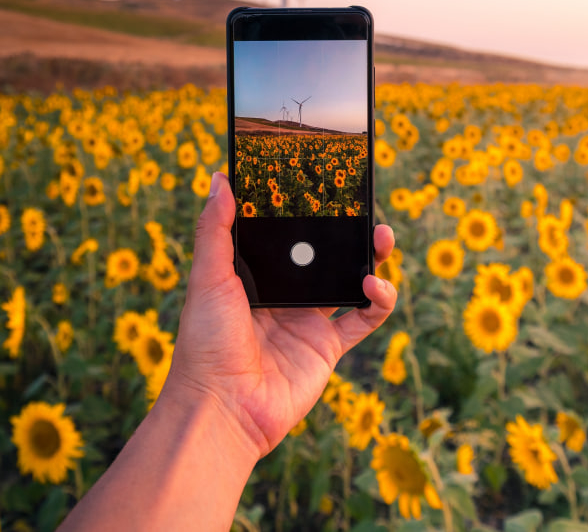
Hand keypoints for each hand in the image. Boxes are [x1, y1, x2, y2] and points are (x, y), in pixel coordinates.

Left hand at [164, 170, 396, 458]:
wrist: (223, 408)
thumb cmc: (205, 344)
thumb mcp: (207, 278)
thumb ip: (215, 230)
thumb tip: (220, 179)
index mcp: (252, 274)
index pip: (283, 233)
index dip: (303, 210)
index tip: (321, 183)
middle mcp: (282, 293)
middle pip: (322, 252)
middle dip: (345, 229)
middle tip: (362, 205)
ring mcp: (307, 319)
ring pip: (348, 280)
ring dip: (370, 257)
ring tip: (382, 236)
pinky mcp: (327, 346)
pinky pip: (364, 319)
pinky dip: (379, 301)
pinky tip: (376, 286)